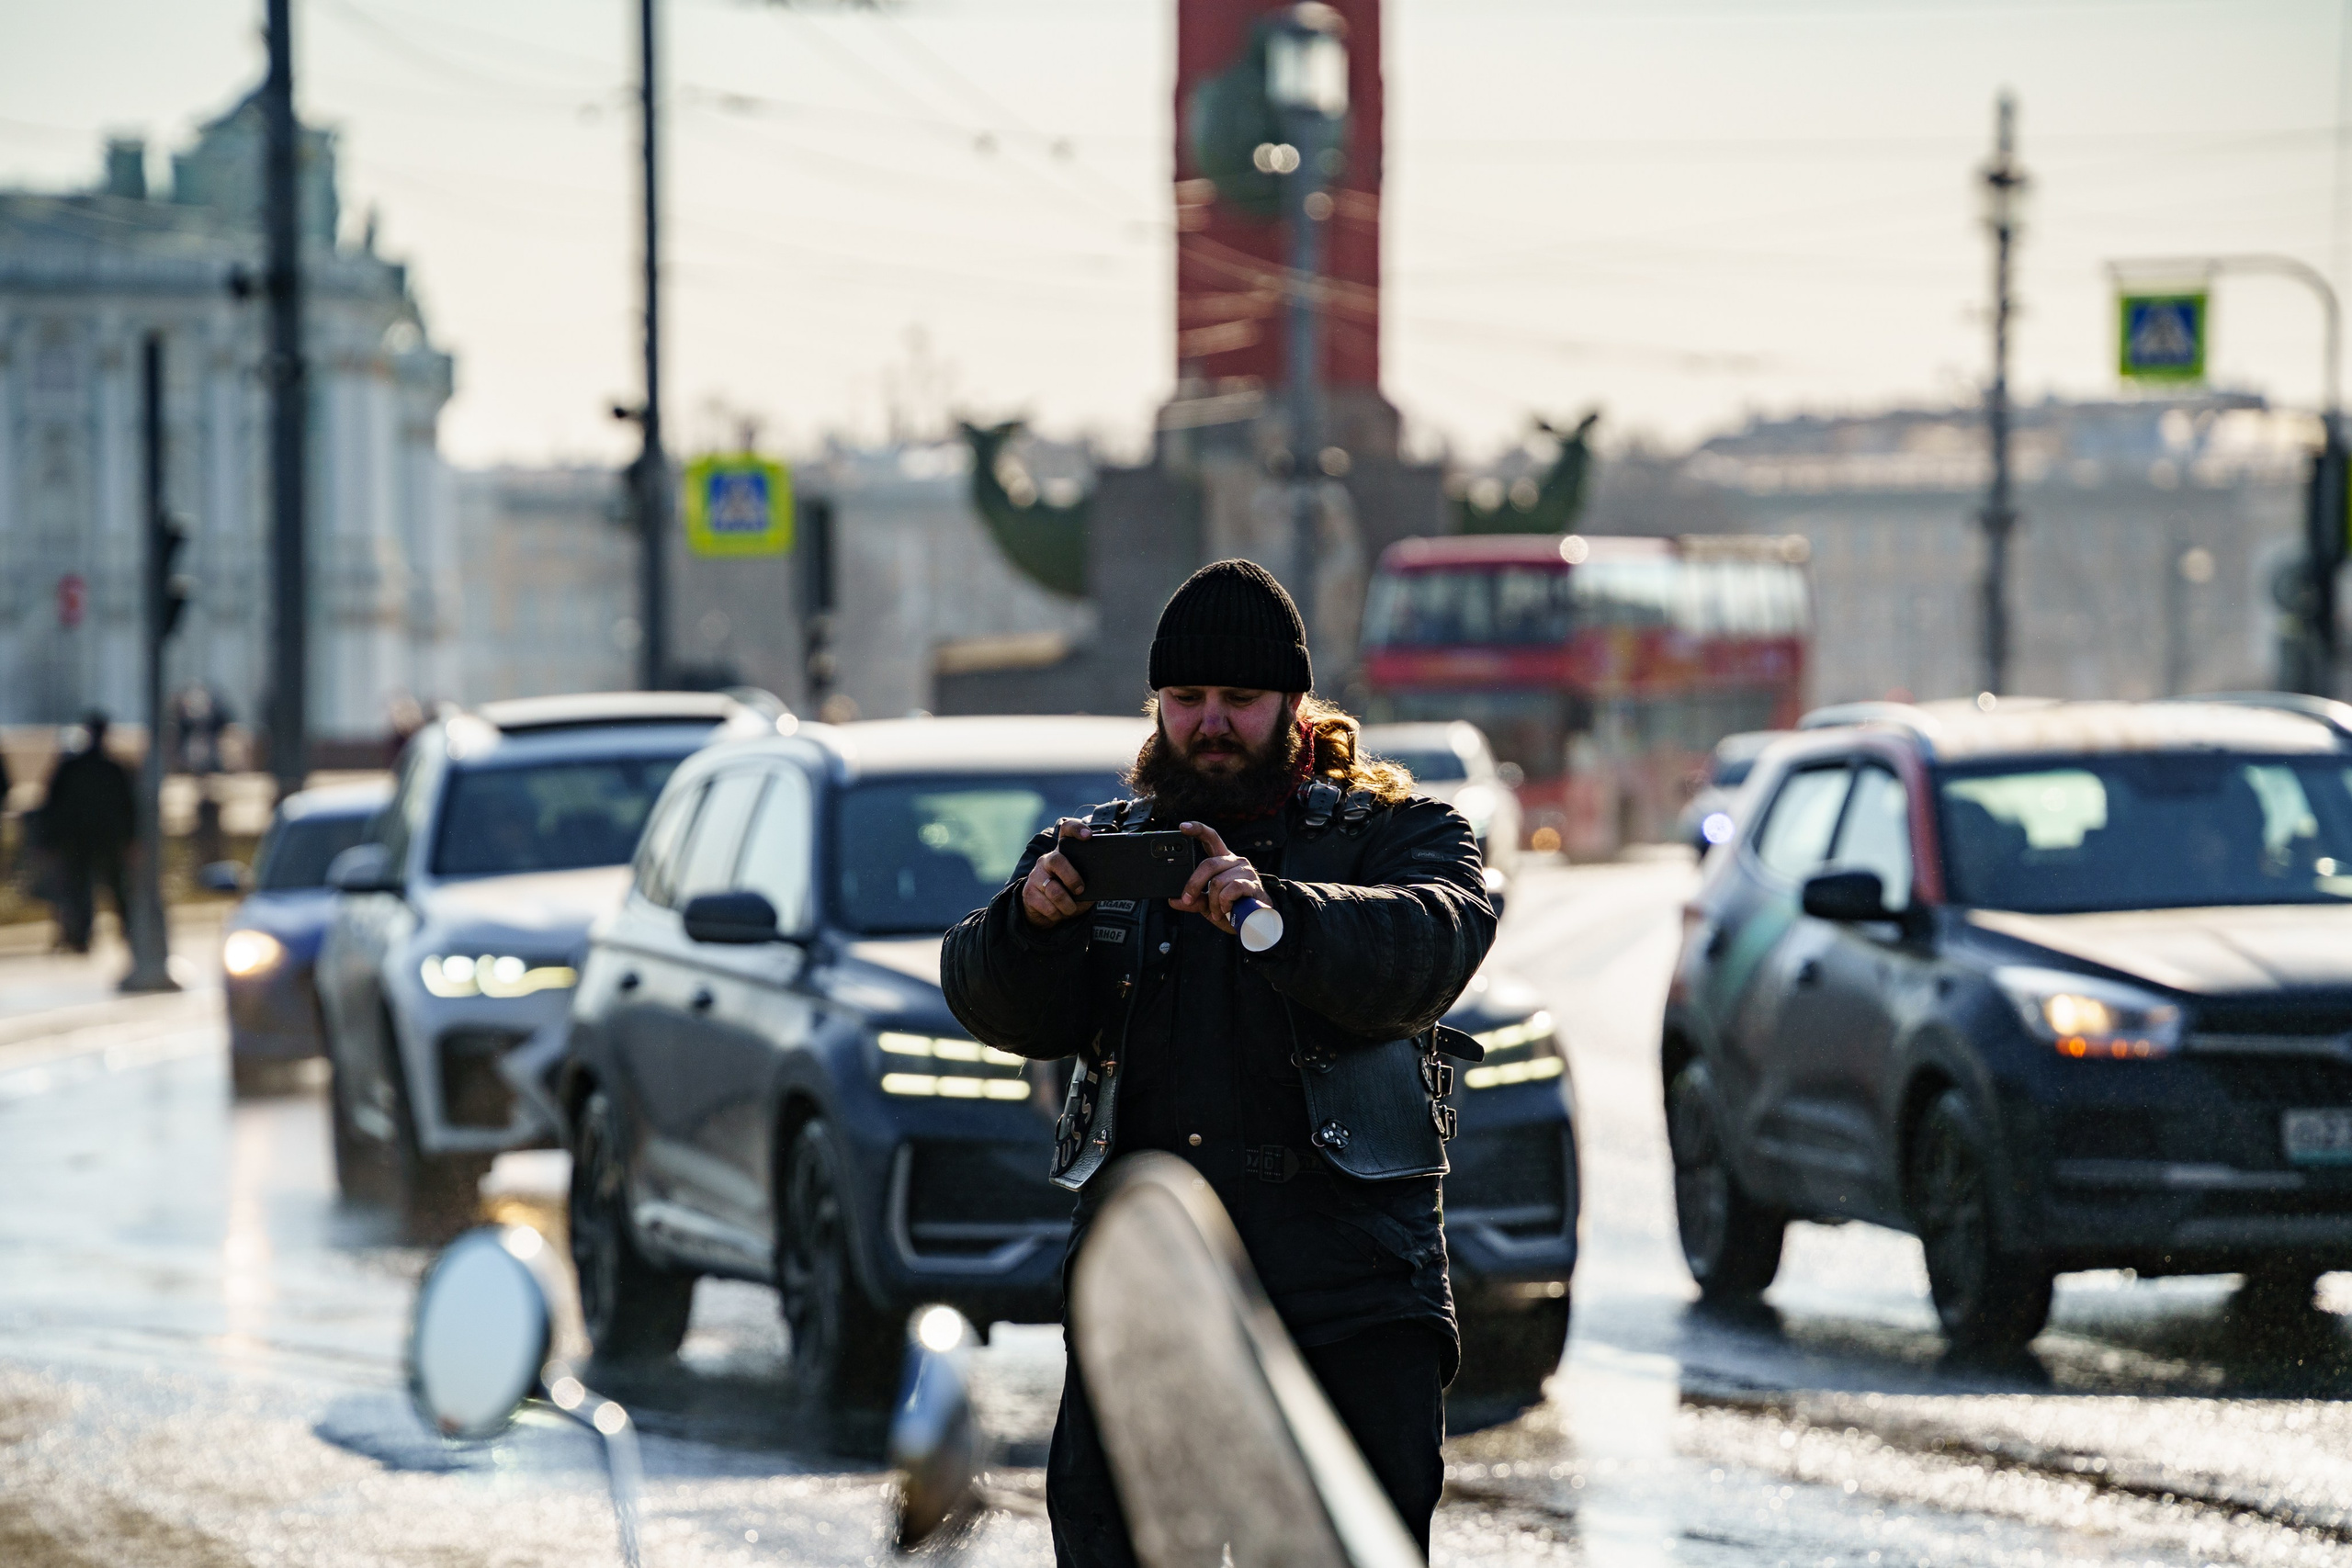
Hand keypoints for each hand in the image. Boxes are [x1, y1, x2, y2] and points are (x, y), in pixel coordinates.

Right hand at [1021, 819, 1094, 928]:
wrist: (1046, 913)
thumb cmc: (1069, 894)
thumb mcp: (1083, 885)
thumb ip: (1091, 880)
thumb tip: (1106, 882)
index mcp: (1063, 853)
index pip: (1067, 830)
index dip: (1077, 829)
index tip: (1088, 836)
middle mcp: (1047, 860)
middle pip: (1057, 860)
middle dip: (1072, 878)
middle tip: (1080, 890)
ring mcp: (1036, 876)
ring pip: (1053, 890)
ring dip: (1067, 904)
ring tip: (1071, 909)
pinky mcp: (1028, 893)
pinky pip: (1046, 905)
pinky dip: (1057, 914)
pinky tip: (1058, 913)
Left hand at [1169, 821, 1266, 936]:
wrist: (1256, 922)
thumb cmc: (1232, 908)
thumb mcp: (1208, 905)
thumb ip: (1193, 900)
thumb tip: (1174, 900)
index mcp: (1222, 861)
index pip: (1211, 838)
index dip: (1198, 830)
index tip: (1183, 827)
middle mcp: (1234, 861)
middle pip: (1209, 864)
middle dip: (1194, 884)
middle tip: (1188, 899)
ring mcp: (1245, 871)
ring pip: (1217, 881)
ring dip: (1213, 902)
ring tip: (1217, 912)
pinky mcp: (1252, 883)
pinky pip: (1231, 889)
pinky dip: (1224, 903)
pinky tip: (1227, 910)